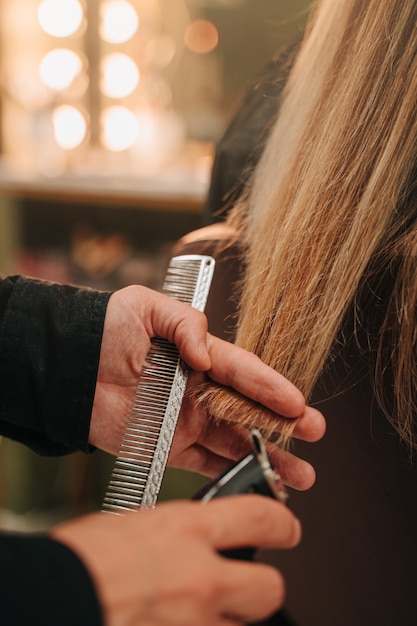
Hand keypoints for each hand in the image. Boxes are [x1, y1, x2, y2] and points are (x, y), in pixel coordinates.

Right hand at [51, 495, 300, 625]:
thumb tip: (192, 542)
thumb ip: (176, 535)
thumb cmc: (82, 559)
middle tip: (248, 583)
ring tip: (195, 610)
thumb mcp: (137, 526)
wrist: (54, 596)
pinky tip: (174, 623)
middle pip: (269, 588)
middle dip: (262, 586)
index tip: (286, 527)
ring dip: (222, 619)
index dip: (283, 522)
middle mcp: (200, 576)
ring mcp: (195, 621)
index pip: (262, 518)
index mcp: (186, 530)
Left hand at [89, 285, 324, 488]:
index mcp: (200, 356)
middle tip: (314, 434)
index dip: (272, 387)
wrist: (68, 366)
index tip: (298, 403)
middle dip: (285, 424)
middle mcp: (200, 390)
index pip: (244, 372)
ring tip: (299, 473)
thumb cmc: (105, 328)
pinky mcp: (169, 446)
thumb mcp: (146, 308)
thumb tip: (207, 356)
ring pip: (235, 440)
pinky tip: (254, 482)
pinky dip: (229, 474)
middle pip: (250, 410)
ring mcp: (187, 420)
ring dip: (267, 455)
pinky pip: (205, 463)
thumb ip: (185, 326)